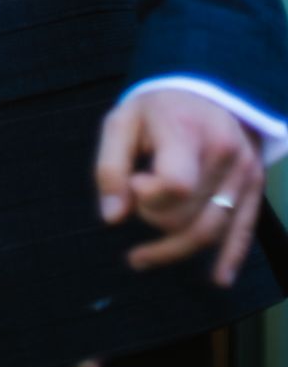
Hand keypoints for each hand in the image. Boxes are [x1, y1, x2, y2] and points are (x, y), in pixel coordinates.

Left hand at [96, 89, 264, 287]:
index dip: (149, 196)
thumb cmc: (157, 107)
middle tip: (135, 199)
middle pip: (188, 214)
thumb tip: (111, 218)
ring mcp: (244, 172)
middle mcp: (224, 153)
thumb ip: (111, 167)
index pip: (176, 184)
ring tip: (140, 257)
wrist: (205, 87)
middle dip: (154, 218)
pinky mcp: (255, 186)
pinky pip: (243, 230)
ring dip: (174, 250)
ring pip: (211, 230)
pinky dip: (230, 258)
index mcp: (188, 131)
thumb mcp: (123, 121)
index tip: (134, 182)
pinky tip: (218, 279)